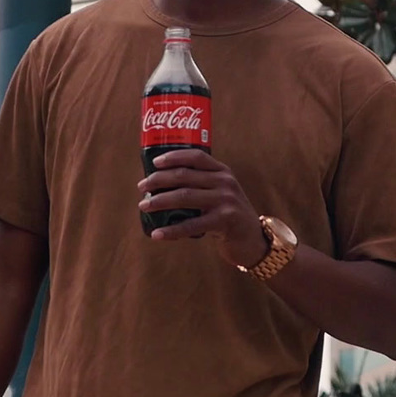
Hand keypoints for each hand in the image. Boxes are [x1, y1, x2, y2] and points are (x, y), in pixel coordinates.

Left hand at [138, 149, 269, 267]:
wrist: (253, 240)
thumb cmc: (228, 216)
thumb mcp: (220, 194)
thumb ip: (201, 185)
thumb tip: (160, 185)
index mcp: (222, 172)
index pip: (195, 156)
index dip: (173, 157)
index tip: (154, 163)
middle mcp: (225, 182)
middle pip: (184, 176)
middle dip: (159, 180)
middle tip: (142, 187)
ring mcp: (226, 201)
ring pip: (184, 196)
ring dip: (160, 201)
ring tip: (143, 206)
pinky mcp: (224, 221)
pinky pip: (191, 225)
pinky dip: (171, 230)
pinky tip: (157, 234)